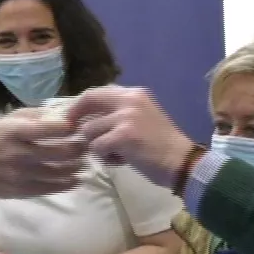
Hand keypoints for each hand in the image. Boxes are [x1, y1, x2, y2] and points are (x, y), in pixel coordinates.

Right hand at [0, 112, 85, 200]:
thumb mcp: (9, 119)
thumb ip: (36, 115)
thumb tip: (64, 115)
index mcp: (16, 131)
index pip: (52, 128)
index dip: (71, 127)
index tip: (78, 126)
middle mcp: (20, 153)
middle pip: (62, 152)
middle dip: (80, 148)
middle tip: (87, 145)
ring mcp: (22, 174)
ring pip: (61, 172)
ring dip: (77, 166)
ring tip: (83, 161)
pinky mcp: (23, 191)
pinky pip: (52, 188)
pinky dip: (68, 183)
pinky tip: (76, 178)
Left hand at [67, 87, 196, 188]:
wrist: (182, 162)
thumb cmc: (161, 145)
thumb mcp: (142, 118)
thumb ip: (119, 113)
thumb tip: (88, 118)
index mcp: (134, 93)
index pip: (97, 91)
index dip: (80, 104)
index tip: (71, 116)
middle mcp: (130, 99)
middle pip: (88, 100)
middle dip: (76, 117)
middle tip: (73, 132)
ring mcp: (126, 116)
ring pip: (89, 130)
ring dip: (97, 146)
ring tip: (116, 154)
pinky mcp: (124, 136)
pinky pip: (97, 147)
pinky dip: (105, 158)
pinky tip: (121, 161)